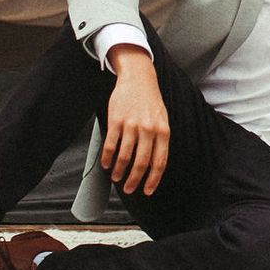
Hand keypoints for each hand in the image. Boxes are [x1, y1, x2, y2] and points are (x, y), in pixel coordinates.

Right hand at [103, 46, 169, 194]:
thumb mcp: (163, 119)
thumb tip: (155, 165)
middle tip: (129, 189)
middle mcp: (148, 129)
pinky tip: (106, 164)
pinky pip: (111, 145)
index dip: (153, 180)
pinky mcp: (116, 120)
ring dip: (119, 171)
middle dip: (134, 180)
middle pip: (141, 163)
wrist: (138, 78)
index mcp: (163, 131)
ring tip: (117, 177)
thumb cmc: (151, 102)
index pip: (159, 162)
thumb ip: (160, 140)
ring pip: (124, 156)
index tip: (147, 191)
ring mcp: (131, 125)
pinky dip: (107, 158)